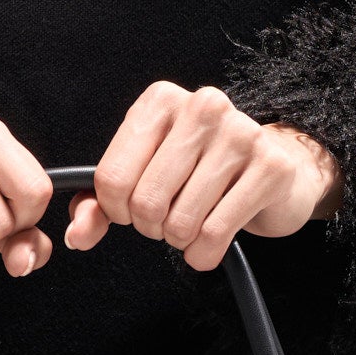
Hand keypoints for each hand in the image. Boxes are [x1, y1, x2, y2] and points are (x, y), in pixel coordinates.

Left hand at [63, 82, 342, 269]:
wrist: (276, 171)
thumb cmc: (200, 172)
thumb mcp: (141, 178)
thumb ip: (98, 205)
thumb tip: (78, 235)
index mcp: (161, 101)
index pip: (111, 176)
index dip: (115, 211)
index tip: (131, 211)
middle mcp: (202, 107)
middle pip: (145, 201)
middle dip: (151, 227)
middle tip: (168, 220)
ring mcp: (241, 133)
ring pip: (180, 221)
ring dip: (180, 240)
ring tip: (193, 224)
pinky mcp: (271, 167)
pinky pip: (215, 233)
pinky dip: (204, 253)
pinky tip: (211, 243)